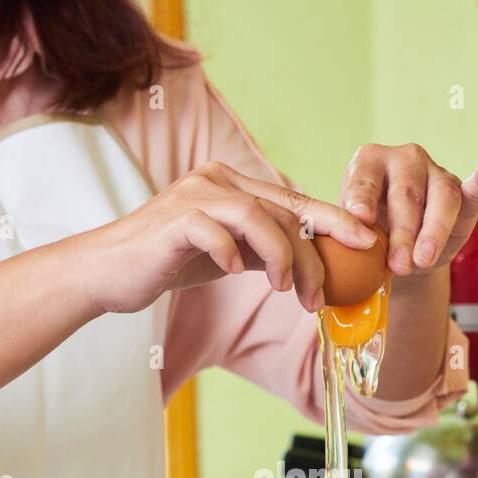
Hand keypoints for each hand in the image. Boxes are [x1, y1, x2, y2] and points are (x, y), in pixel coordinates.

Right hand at [80, 160, 376, 315]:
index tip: (367, 243)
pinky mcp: (174, 218)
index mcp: (232, 185)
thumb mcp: (227, 255)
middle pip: (283, 210)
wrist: (109, 273)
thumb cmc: (167, 264)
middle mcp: (216, 180)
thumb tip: (308, 263)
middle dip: (312, 254)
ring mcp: (194, 195)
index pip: (293, 201)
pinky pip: (217, 231)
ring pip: (258, 216)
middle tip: (320, 296)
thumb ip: (262, 250)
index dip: (334, 219)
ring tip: (285, 291)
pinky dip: (232, 254)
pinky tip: (234, 274)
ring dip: (281, 257)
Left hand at [339, 146, 477, 278]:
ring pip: (440, 199)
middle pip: (405, 195)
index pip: (365, 181)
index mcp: (368, 163)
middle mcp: (403, 160)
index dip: (363, 200)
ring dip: (433, 231)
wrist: (396, 255)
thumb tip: (353, 242)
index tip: (361, 219)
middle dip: (402, 234)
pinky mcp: (460, 192)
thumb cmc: (370, 237)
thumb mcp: (353, 236)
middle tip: (398, 266)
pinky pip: (472, 190)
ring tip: (424, 259)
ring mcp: (434, 173)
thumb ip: (351, 233)